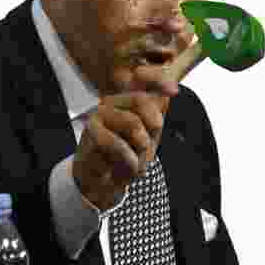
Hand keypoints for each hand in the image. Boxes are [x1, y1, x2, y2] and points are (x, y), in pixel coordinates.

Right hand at [72, 68, 178, 210]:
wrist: (104, 183)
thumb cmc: (126, 158)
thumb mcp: (150, 136)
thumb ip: (157, 114)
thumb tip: (168, 92)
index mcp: (125, 101)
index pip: (143, 83)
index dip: (158, 80)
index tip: (174, 91)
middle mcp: (109, 103)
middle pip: (140, 100)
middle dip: (152, 127)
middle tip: (146, 147)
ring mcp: (98, 115)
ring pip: (132, 122)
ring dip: (141, 147)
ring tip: (135, 159)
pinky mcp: (90, 132)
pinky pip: (118, 143)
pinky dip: (129, 160)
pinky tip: (127, 166)